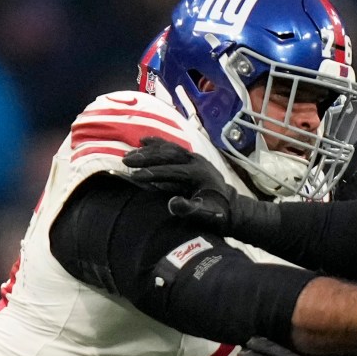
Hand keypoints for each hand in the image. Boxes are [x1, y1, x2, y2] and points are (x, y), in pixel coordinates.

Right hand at [121, 140, 277, 232]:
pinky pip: (172, 147)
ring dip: (147, 150)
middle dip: (145, 157)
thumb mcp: (205, 215)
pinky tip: (143, 141)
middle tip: (126, 161)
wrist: (230, 206)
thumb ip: (190, 209)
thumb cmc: (216, 213)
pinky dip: (157, 143)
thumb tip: (172, 203)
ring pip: (168, 148)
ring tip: (129, 154)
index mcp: (199, 174)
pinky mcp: (191, 157)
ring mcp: (194, 157)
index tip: (134, 175)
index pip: (172, 170)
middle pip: (167, 155)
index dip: (153, 172)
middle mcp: (197, 161)